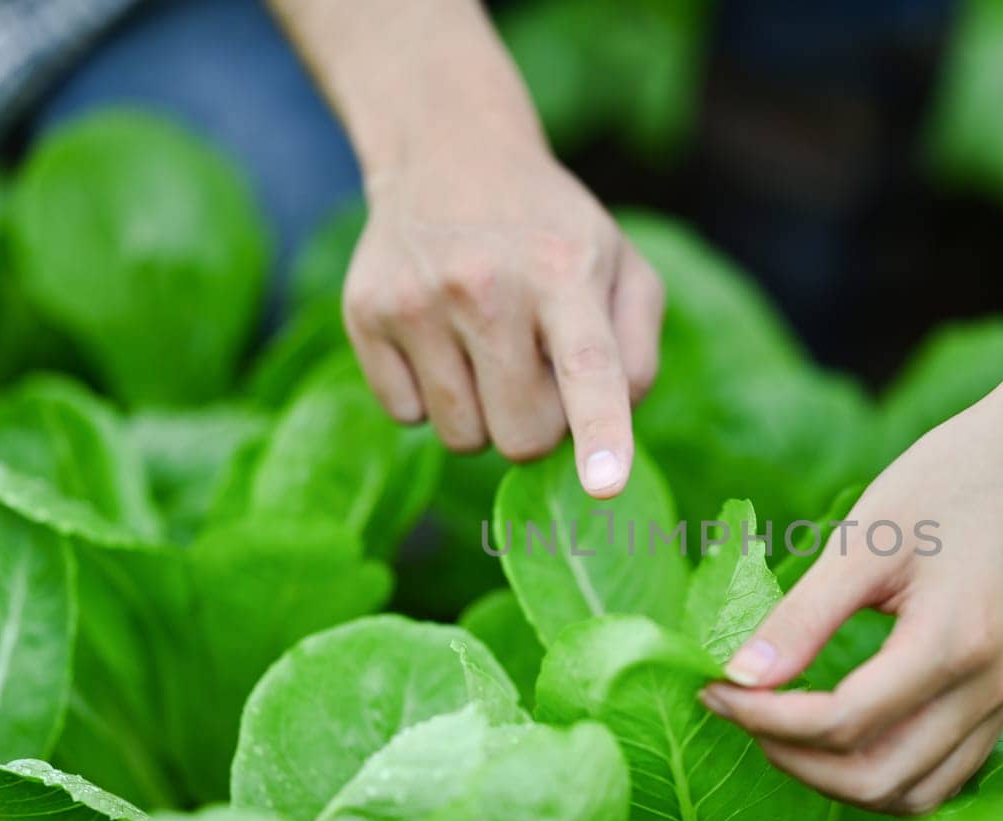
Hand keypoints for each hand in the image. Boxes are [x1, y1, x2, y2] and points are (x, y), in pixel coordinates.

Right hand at [270, 0, 663, 497]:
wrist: (448, 151)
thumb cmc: (552, 231)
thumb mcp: (621, 264)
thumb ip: (638, 349)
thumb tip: (611, 421)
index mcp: (564, 271)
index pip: (588, 366)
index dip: (599, 434)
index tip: (604, 486)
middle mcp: (485, 284)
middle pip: (522, 437)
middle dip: (538, 425)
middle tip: (534, 366)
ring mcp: (417, 301)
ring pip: (462, 438)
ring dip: (483, 412)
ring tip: (485, 344)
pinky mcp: (365, 314)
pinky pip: (407, 418)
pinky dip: (428, 395)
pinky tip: (439, 336)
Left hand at [699, 407, 1002, 814]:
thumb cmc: (950, 482)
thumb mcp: (863, 539)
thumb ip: (801, 616)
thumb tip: (737, 676)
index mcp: (954, 644)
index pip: (843, 722)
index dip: (765, 718)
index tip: (713, 688)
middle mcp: (988, 689)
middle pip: (876, 779)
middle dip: (793, 760)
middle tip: (741, 712)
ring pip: (912, 794)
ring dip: (837, 782)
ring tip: (783, 733)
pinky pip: (941, 774)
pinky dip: (884, 774)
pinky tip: (839, 738)